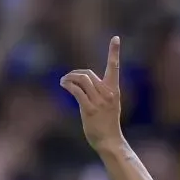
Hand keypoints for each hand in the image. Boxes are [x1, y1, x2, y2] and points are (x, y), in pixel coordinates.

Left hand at [61, 37, 124, 153]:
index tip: (116, 38)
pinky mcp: (89, 109)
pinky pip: (76, 91)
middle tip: (66, 79)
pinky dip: (67, 85)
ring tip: (63, 82)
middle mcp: (108, 94)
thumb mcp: (110, 106)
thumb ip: (100, 93)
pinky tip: (63, 85)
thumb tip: (83, 83)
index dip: (114, 52)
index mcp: (114, 91)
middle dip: (74, 74)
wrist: (110, 142)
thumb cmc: (108, 124)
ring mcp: (99, 102)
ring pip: (81, 80)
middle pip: (88, 74)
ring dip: (69, 78)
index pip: (114, 67)